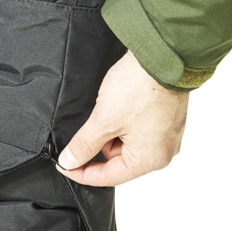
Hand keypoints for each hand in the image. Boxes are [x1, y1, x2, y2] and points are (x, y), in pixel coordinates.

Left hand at [56, 50, 190, 186]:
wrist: (164, 53)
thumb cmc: (140, 86)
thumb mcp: (103, 120)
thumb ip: (84, 145)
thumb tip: (69, 162)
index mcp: (151, 160)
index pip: (109, 177)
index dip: (82, 173)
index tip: (64, 166)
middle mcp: (163, 153)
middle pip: (118, 162)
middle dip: (99, 147)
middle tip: (90, 127)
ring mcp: (167, 136)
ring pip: (126, 145)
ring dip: (110, 133)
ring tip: (110, 109)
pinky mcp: (166, 121)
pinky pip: (137, 131)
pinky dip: (122, 124)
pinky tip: (118, 106)